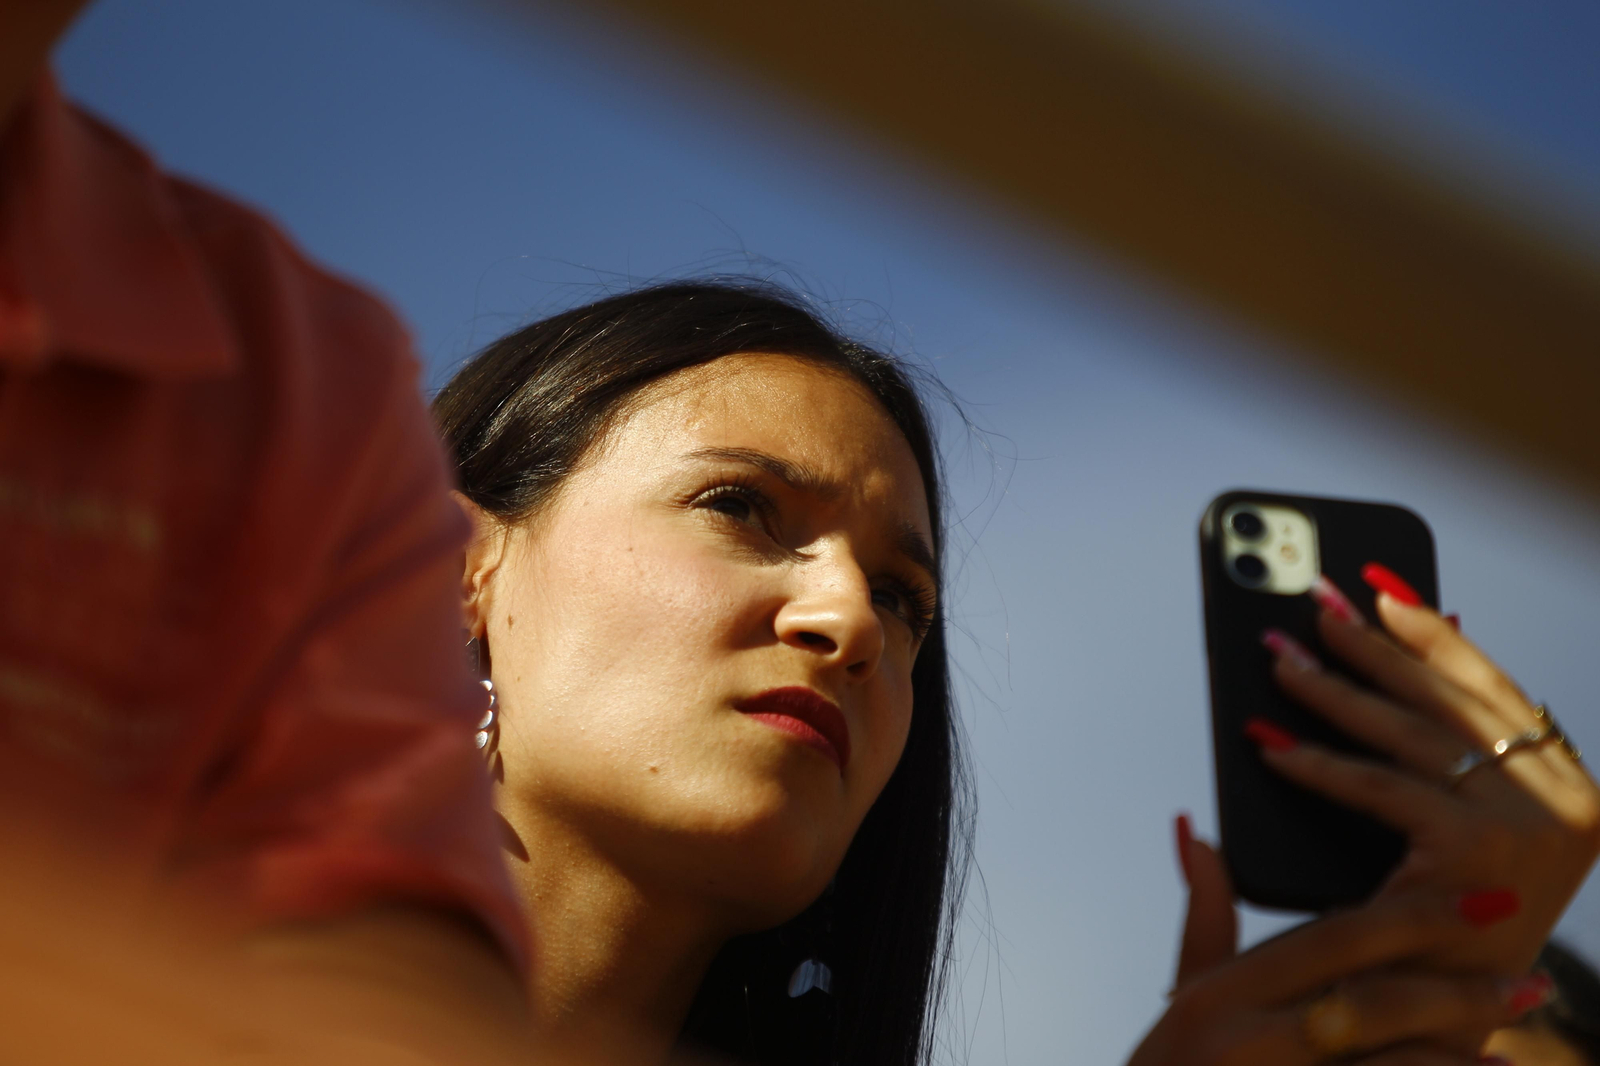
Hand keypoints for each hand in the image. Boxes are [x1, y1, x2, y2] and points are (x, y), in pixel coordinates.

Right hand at [1127, 834, 1541, 1065]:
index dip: (1415, 917)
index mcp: (1222, 992)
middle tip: (1527, 984)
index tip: (1482, 900)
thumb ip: (1204, 912)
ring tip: (1509, 1055)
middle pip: (1375, 1005)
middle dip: (1458, 994)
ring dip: (1456, 1060)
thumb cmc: (1173, 1061)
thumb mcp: (1187, 989)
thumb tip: (1198, 829)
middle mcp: (1248, 1040)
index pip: (1335, 940)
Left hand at [1255, 567, 1599, 974]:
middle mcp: (1569, 803)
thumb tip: (1414, 640)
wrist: (1438, 1032)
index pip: (1491, 687)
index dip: (1431, 633)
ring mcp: (1532, 826)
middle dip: (1371, 645)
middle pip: (1447, 698)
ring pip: (1408, 733)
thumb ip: (1448, 748)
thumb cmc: (1443, 929)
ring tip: (1277, 659)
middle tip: (1307, 604)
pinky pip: (1378, 788)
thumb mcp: (1461, 829)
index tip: (1378, 586)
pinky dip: (1317, 762)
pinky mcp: (1478, 852)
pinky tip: (1269, 742)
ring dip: (1333, 690)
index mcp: (1572, 788)